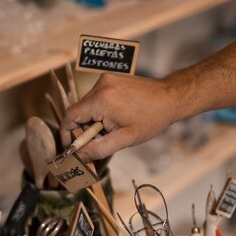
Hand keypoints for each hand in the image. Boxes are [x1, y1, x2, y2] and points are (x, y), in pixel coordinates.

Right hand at [60, 74, 178, 161]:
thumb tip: (78, 158)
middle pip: (78, 110)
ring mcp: (105, 79)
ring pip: (86, 103)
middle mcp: (100, 86)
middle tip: (96, 141)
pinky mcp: (110, 77)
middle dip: (82, 128)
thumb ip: (98, 149)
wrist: (170, 98)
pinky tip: (114, 116)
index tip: (70, 146)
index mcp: (101, 100)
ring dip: (91, 118)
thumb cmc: (150, 119)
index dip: (66, 133)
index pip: (70, 116)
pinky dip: (98, 108)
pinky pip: (95, 96)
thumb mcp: (124, 139)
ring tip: (110, 127)